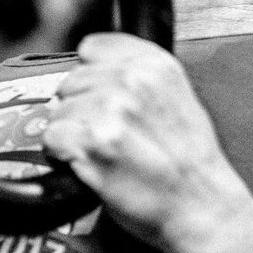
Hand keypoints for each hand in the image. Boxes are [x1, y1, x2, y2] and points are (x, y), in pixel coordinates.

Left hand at [41, 33, 251, 252]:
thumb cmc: (191, 162)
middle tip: (105, 132)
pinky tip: (88, 162)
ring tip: (101, 150)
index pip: (92, 47)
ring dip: (71, 132)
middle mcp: (132, 81)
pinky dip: (62, 154)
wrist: (200, 205)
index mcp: (155, 65)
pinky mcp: (91, 144)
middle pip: (71, 80)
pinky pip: (52, 137)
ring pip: (58, 110)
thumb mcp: (180, 97)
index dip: (92, 75)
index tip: (99, 93)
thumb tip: (97, 68)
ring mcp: (110, 111)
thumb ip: (140, 74)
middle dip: (80, 106)